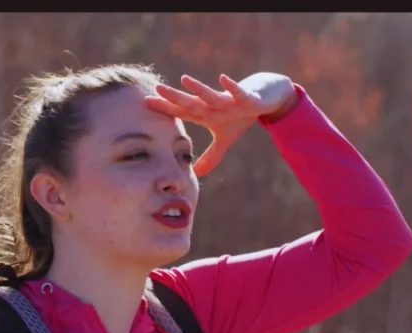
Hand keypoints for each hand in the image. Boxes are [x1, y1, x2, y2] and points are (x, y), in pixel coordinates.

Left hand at [146, 72, 299, 176]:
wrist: (265, 96)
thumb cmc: (241, 115)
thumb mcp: (226, 138)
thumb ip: (212, 156)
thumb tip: (198, 174)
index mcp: (206, 114)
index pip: (182, 111)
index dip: (165, 108)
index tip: (146, 102)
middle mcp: (213, 105)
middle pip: (191, 102)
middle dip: (175, 97)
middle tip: (157, 89)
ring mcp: (228, 100)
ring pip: (211, 95)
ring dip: (199, 89)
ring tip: (184, 79)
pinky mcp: (246, 98)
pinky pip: (237, 92)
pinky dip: (231, 87)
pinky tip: (223, 78)